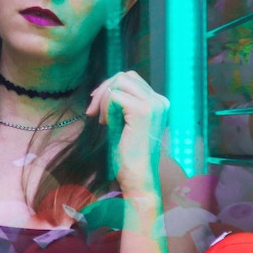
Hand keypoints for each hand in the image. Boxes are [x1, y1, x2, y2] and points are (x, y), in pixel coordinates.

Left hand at [85, 70, 168, 194]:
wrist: (137, 177)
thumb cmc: (129, 155)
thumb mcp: (125, 122)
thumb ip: (121, 104)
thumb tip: (104, 88)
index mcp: (159, 103)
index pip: (131, 80)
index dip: (110, 89)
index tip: (97, 107)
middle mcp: (160, 100)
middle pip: (125, 76)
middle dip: (104, 89)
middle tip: (93, 111)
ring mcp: (153, 104)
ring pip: (120, 81)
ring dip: (103, 98)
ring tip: (100, 119)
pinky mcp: (142, 111)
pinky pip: (115, 96)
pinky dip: (105, 108)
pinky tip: (106, 124)